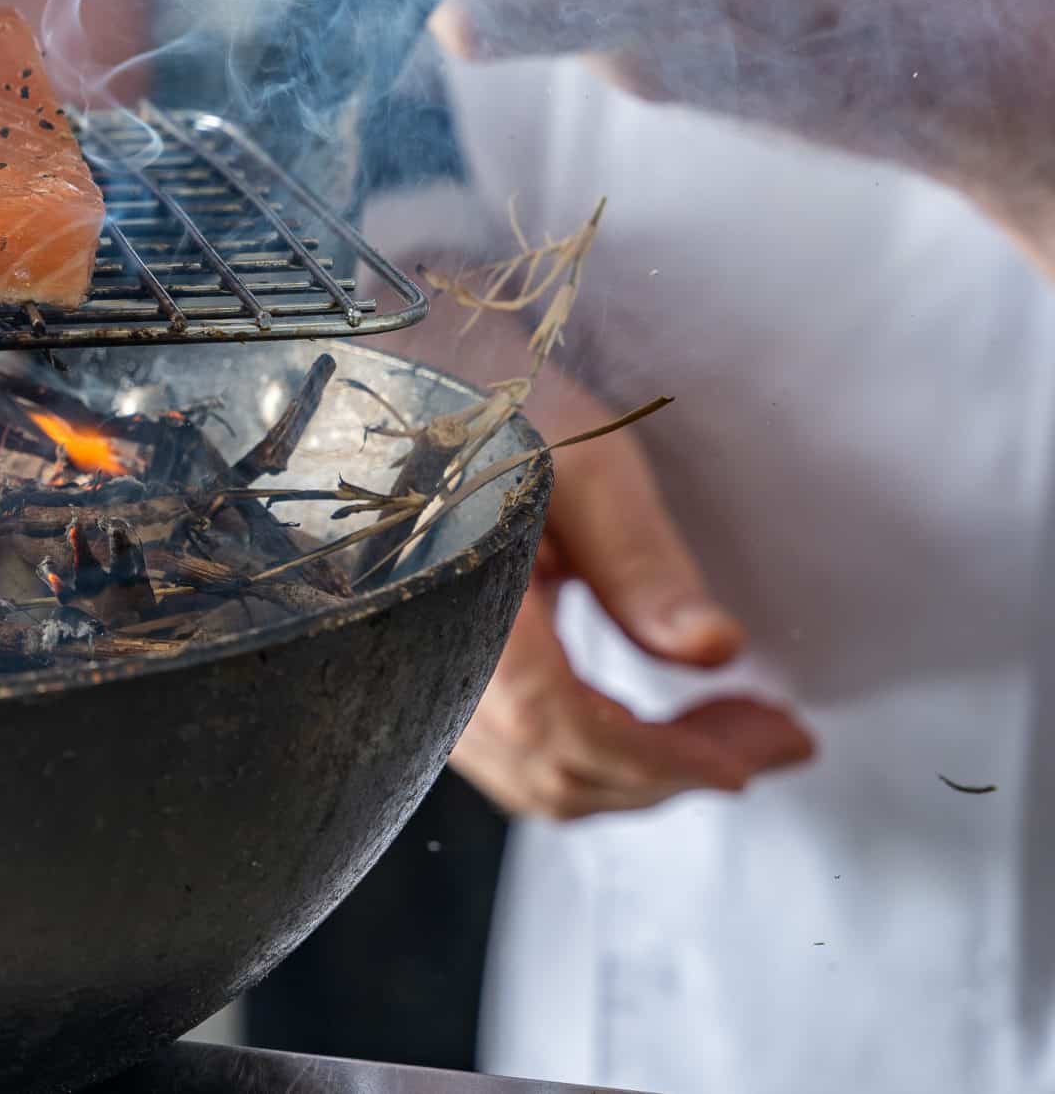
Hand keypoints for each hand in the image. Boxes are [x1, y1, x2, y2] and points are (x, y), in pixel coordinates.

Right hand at [395, 326, 817, 820]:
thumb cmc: (467, 387)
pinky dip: (582, 750)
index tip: (765, 746)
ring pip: (527, 774)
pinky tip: (638, 713)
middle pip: (553, 774)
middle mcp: (416, 654)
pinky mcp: (415, 660)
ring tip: (719, 728)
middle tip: (768, 735)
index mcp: (453, 604)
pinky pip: (501, 748)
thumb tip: (713, 652)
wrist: (366, 361)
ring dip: (632, 770)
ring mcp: (407, 666)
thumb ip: (640, 562)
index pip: (566, 730)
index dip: (671, 760)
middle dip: (674, 773)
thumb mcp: (576, 454)